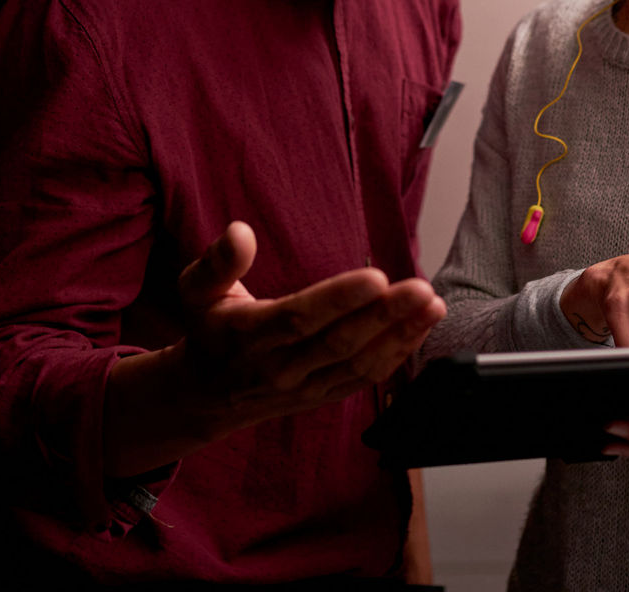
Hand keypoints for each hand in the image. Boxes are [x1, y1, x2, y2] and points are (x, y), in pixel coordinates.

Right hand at [103, 223, 444, 474]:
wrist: (205, 396)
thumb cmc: (209, 329)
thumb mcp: (195, 290)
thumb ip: (218, 262)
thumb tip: (239, 232)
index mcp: (248, 335)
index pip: (298, 317)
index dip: (338, 299)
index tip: (375, 277)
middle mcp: (279, 367)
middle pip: (338, 342)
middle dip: (384, 316)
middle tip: (421, 289)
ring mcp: (304, 387)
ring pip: (359, 363)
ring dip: (400, 335)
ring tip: (432, 306)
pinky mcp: (323, 396)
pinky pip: (365, 378)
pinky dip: (397, 355)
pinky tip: (421, 328)